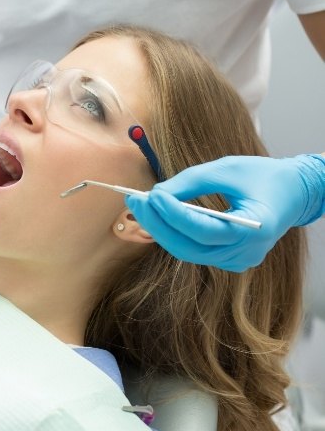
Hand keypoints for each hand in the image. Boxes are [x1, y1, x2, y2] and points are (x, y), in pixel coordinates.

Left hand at [125, 155, 323, 271]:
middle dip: (157, 224)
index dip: (173, 214)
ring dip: (161, 229)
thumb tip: (156, 194)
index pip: (204, 229)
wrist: (295, 193)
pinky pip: (194, 250)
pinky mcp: (228, 260)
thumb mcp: (227, 169)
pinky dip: (175, 234)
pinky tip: (158, 217)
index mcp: (254, 229)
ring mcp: (237, 261)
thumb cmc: (263, 176)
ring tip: (141, 206)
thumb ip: (190, 182)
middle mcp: (245, 253)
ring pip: (187, 251)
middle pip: (189, 246)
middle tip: (135, 200)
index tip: (151, 195)